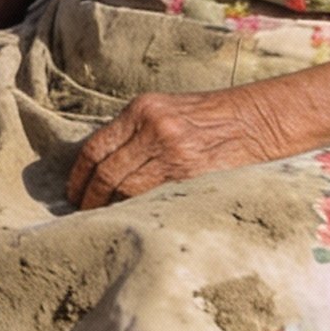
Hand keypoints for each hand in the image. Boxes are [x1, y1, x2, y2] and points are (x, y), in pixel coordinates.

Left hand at [68, 88, 282, 210]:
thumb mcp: (166, 111)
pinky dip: (138, 212)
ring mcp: (174, 153)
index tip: (73, 194)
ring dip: (112, 209)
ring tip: (106, 221)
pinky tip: (134, 220)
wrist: (256, 121)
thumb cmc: (208, 118)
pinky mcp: (193, 176)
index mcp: (142, 110)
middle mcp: (154, 128)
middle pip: (106, 173)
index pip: (94, 148)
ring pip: (126, 190)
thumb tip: (100, 167)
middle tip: (85, 214)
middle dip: (90, 199)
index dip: (79, 177)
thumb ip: (134, 133)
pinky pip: (154, 200)